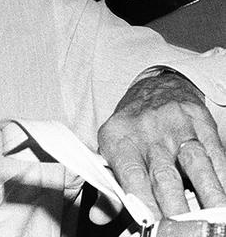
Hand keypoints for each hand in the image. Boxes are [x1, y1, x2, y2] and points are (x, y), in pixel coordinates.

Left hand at [98, 72, 225, 218]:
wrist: (155, 87)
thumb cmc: (131, 128)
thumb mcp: (113, 151)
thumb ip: (108, 188)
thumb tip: (98, 218)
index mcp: (118, 139)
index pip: (130, 175)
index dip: (141, 201)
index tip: (150, 223)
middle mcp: (146, 132)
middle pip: (162, 174)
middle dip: (173, 204)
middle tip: (180, 226)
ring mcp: (175, 126)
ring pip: (194, 163)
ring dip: (206, 193)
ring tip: (212, 216)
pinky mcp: (200, 122)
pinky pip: (214, 153)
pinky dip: (221, 176)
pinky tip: (223, 194)